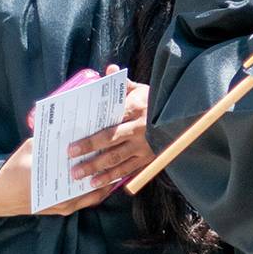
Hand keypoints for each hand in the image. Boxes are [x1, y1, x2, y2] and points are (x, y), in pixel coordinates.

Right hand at [0, 138, 111, 217]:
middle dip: (106, 172)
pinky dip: (92, 190)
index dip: (101, 158)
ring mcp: (64, 206)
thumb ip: (49, 140)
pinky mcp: (61, 209)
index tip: (111, 147)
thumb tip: (66, 129)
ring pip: (92, 195)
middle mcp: (65, 198)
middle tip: (116, 158)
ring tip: (112, 169)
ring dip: (103, 183)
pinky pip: (83, 200)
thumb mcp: (31, 149)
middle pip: (95, 185)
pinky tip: (96, 179)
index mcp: (60, 180)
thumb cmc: (13, 170)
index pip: (88, 169)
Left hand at [68, 66, 152, 188]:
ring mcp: (145, 146)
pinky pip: (129, 170)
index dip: (90, 139)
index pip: (108, 125)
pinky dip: (113, 178)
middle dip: (89, 155)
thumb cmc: (156, 102)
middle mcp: (139, 129)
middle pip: (110, 144)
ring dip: (98, 171)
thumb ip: (123, 83)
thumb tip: (109, 70)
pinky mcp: (149, 158)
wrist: (181, 117)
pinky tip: (100, 184)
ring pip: (118, 160)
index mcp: (135, 109)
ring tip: (81, 178)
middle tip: (71, 163)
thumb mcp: (142, 89)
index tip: (71, 146)